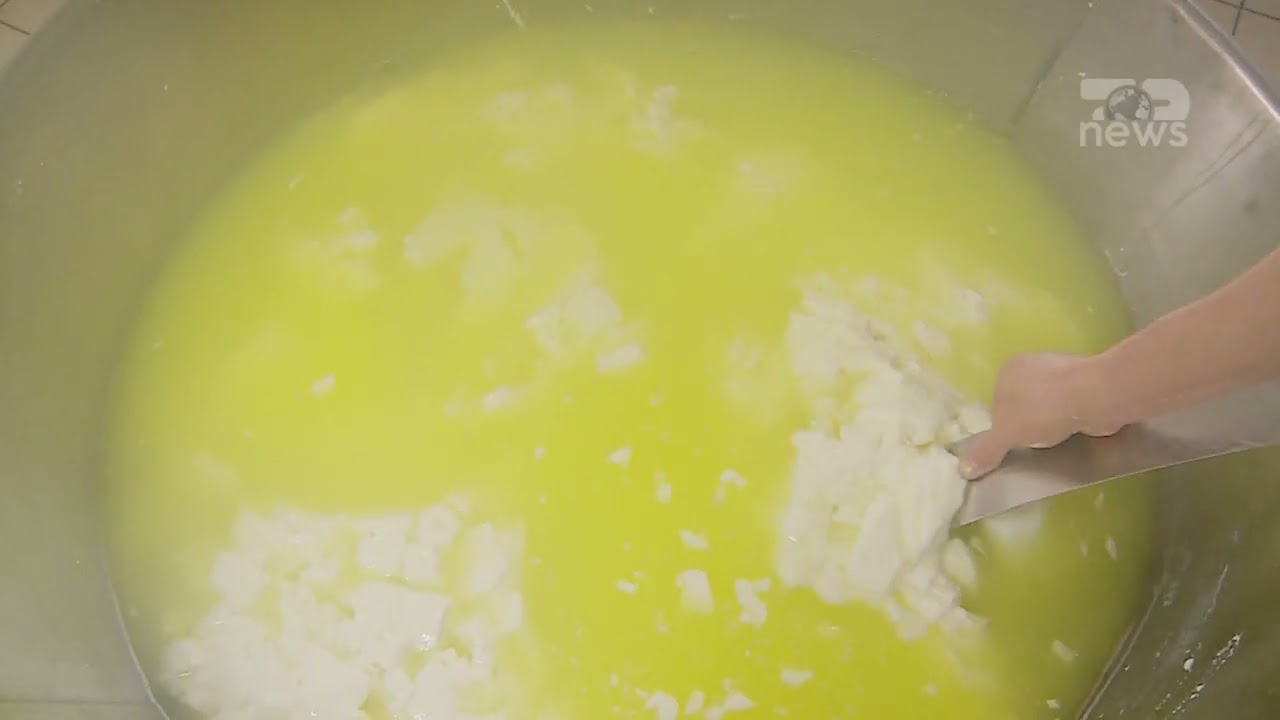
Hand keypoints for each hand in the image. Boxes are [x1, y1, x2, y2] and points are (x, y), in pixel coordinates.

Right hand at [959, 352, 1122, 478]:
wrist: (1095, 397)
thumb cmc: (1042, 409)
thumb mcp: (1007, 434)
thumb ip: (986, 451)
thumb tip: (963, 470)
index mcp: (1010, 369)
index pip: (998, 403)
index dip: (1004, 426)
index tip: (1014, 443)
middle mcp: (1034, 365)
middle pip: (1024, 404)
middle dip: (1029, 425)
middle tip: (1034, 446)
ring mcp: (1063, 373)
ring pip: (1049, 407)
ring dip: (1052, 423)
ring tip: (1057, 441)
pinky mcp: (1087, 385)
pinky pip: (1072, 408)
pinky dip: (1072, 421)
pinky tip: (1074, 433)